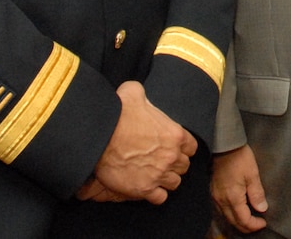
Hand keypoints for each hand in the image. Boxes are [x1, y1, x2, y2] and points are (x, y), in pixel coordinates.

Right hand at [77, 80, 197, 203]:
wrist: (99, 136)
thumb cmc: (117, 113)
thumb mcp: (134, 92)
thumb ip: (143, 93)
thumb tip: (139, 92)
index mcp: (174, 134)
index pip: (191, 147)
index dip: (182, 148)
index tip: (173, 148)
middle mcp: (171, 156)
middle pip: (184, 166)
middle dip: (175, 164)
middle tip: (162, 161)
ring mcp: (158, 174)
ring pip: (174, 183)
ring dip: (167, 179)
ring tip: (156, 175)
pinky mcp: (144, 189)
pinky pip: (160, 198)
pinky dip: (156, 194)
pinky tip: (149, 187)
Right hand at [211, 144, 268, 232]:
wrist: (223, 145)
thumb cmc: (238, 157)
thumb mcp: (252, 174)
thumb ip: (257, 193)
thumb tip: (262, 208)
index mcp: (232, 197)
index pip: (243, 220)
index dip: (254, 225)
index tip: (263, 222)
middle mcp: (221, 200)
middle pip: (234, 222)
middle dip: (247, 227)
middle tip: (258, 223)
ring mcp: (215, 196)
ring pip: (226, 217)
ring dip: (238, 221)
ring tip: (249, 218)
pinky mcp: (213, 191)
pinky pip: (221, 210)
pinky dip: (230, 214)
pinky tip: (237, 210)